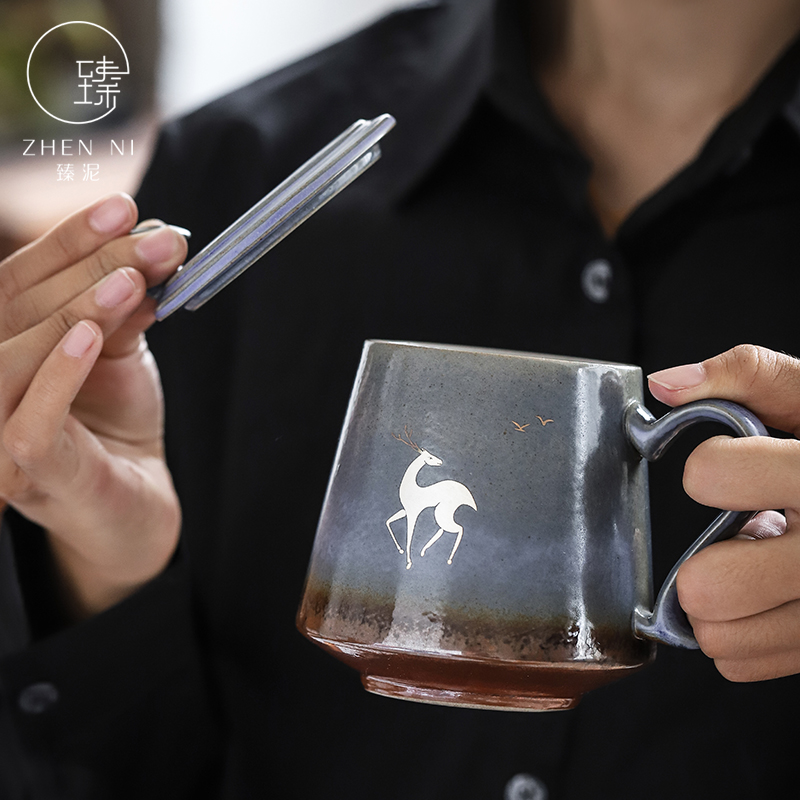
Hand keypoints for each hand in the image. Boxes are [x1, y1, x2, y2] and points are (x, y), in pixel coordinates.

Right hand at [0, 193, 186, 618]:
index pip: (19, 281)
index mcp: (0, 344)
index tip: (125, 207)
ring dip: (76, 308)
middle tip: (156, 240)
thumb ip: (119, 306)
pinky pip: (32, 421)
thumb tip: (152, 241)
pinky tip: (91, 334)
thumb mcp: (116, 352)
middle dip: (89, 266)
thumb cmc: (114, 423)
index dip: (68, 240)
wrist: (133, 502)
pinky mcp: (26, 473)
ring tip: (133, 278)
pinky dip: (60, 373)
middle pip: (17, 309)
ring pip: (16, 358)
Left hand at [648, 344, 799, 681]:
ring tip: (756, 567)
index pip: (712, 473)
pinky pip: (744, 663)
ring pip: (722, 637)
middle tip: (730, 540)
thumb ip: (750, 376)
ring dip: (718, 605)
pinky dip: (742, 634)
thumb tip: (665, 384)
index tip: (729, 468)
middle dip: (701, 563)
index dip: (709, 466)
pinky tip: (772, 598)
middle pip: (711, 587)